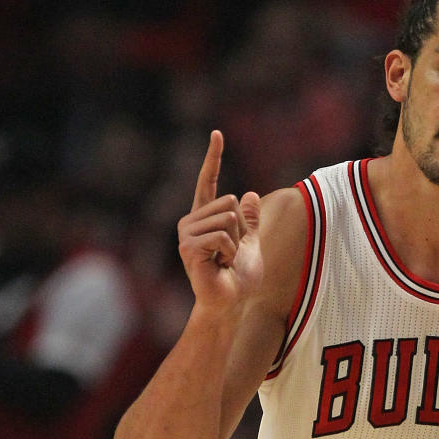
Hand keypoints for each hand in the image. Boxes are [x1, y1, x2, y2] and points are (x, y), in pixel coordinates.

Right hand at [177, 131, 261, 311]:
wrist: (230, 303)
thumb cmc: (237, 279)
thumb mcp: (251, 244)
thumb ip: (250, 221)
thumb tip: (249, 194)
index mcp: (204, 218)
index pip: (208, 181)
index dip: (213, 157)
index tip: (217, 134)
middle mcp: (191, 221)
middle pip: (229, 202)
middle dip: (240, 229)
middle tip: (230, 253)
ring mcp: (186, 233)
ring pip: (228, 218)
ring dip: (236, 243)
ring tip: (225, 261)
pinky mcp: (188, 247)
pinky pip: (223, 236)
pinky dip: (230, 253)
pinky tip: (221, 266)